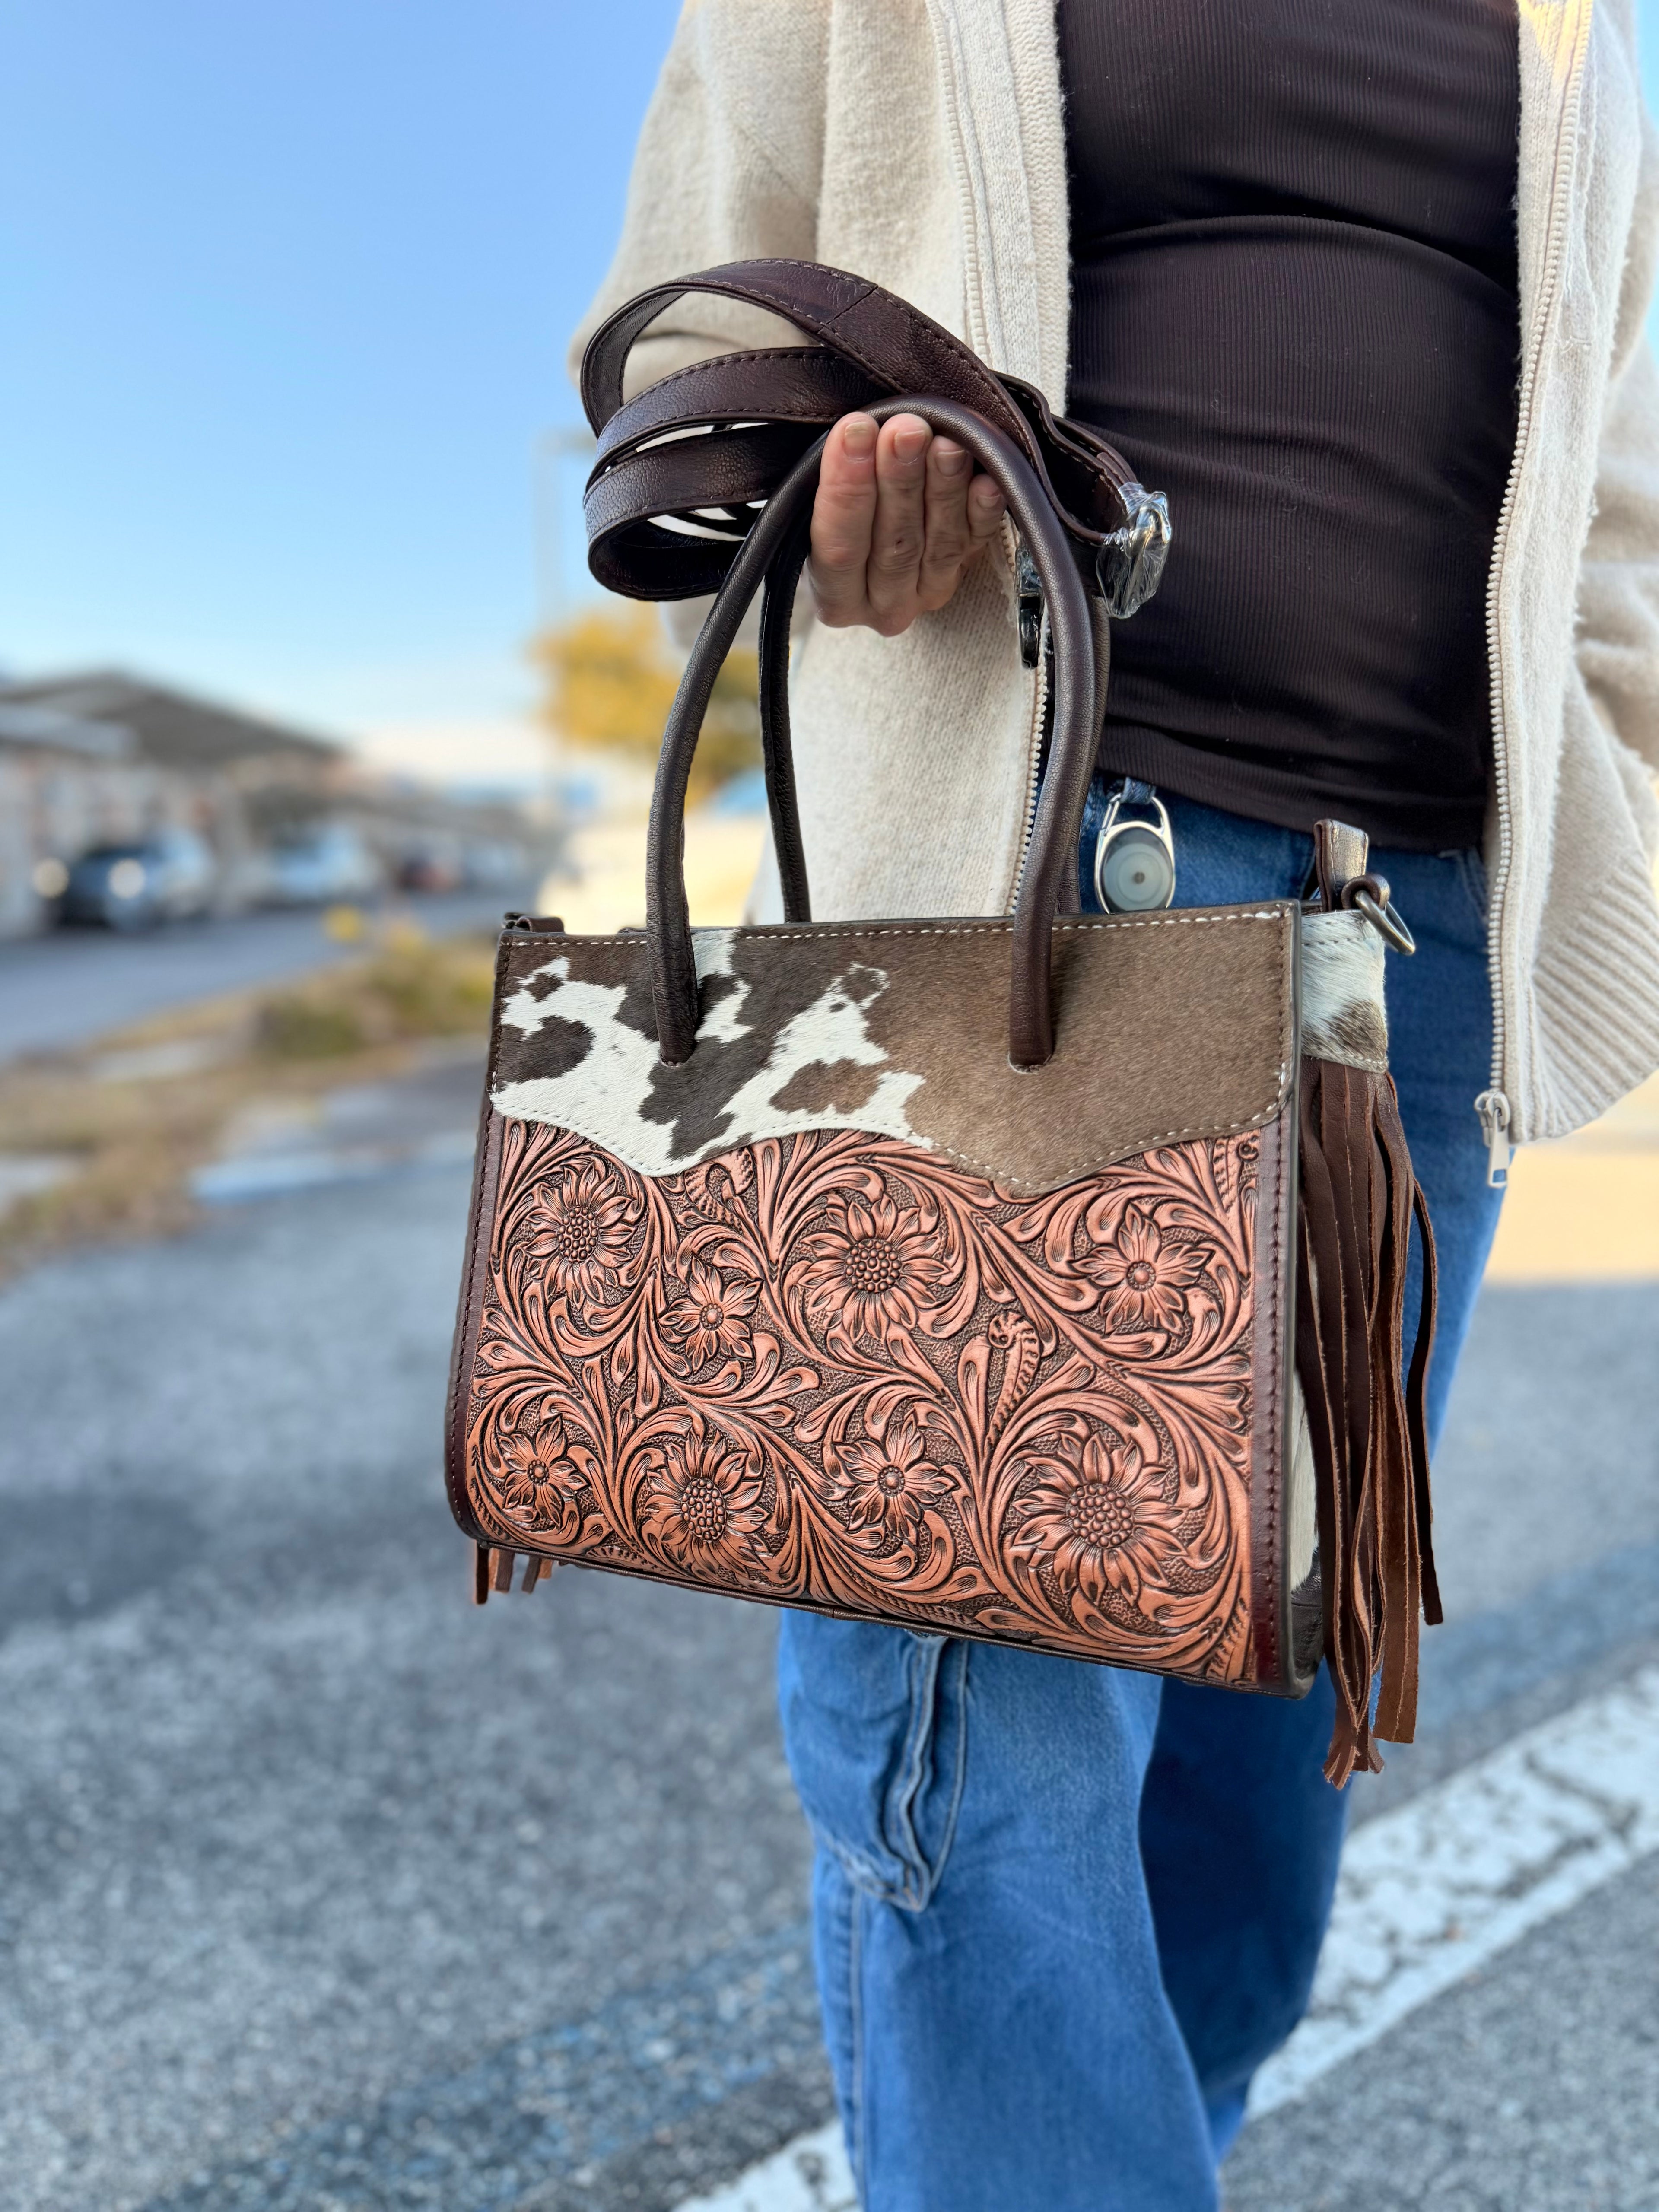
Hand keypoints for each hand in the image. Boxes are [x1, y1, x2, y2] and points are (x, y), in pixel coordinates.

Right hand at [808, 411, 1006, 635]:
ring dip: (944, 489)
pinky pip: (978, 543)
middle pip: (895, 545)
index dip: (847, 490)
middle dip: (900, 481)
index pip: (840, 549)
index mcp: (837, 600)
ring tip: (945, 443)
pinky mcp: (966, 573)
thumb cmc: (837, 519)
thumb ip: (832, 485)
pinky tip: (986, 481)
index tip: (854, 432)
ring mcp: (930, 593)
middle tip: (906, 430)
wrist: (870, 536)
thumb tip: (853, 431)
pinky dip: (984, 512)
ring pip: (941, 544)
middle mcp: (885, 606)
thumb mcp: (817, 509)